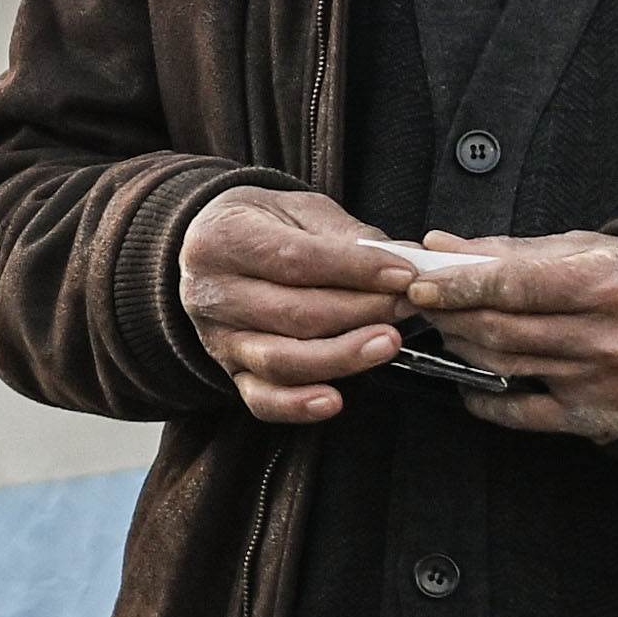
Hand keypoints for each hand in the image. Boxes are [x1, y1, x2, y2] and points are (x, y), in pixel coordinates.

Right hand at [179, 185, 429, 426]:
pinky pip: (262, 399)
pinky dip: (298, 405)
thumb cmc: (264, 226)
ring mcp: (218, 338)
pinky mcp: (230, 371)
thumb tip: (407, 259)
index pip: (296, 260)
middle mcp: (212, 292)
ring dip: (343, 356)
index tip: (403, 275)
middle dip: (361, 311)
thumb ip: (347, 237)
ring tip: (388, 342)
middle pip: (294, 313)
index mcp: (224, 238)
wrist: (211, 250)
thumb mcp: (299, 210)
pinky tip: (333, 400)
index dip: (355, 270)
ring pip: (282, 360)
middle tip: (407, 305)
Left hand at [399, 231, 617, 445]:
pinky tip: (470, 378)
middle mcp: (605, 336)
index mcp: (606, 283)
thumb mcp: (585, 250)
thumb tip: (441, 249)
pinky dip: (484, 396)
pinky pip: (520, 413)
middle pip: (501, 328)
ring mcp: (598, 381)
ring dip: (462, 346)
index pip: (514, 285)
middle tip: (423, 302)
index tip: (420, 282)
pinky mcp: (592, 417)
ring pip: (503, 365)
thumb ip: (511, 251)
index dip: (460, 285)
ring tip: (449, 326)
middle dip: (451, 314)